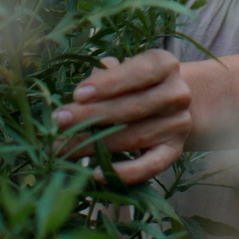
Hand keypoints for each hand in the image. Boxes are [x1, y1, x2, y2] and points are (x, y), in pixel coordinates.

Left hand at [54, 50, 193, 183]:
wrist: (171, 107)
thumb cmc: (136, 84)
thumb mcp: (124, 70)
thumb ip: (104, 75)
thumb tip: (80, 95)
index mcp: (164, 65)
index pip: (139, 72)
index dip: (108, 84)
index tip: (77, 94)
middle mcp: (177, 94)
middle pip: (133, 107)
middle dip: (92, 115)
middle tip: (59, 122)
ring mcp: (178, 124)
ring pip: (135, 136)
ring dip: (96, 145)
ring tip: (63, 148)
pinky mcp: (174, 152)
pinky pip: (151, 166)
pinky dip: (124, 173)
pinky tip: (96, 173)